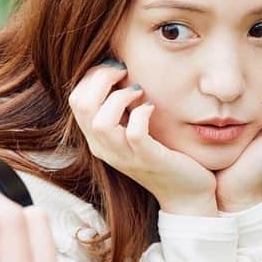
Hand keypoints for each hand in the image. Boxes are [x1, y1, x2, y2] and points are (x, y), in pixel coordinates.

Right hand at [70, 61, 216, 215]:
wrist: (185, 193)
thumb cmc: (163, 156)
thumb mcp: (134, 131)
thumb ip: (123, 109)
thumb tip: (119, 71)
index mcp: (98, 139)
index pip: (76, 101)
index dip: (92, 76)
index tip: (115, 68)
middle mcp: (104, 148)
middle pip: (81, 106)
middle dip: (101, 78)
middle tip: (124, 71)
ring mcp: (124, 156)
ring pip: (101, 122)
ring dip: (119, 98)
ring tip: (137, 92)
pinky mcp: (147, 160)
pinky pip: (133, 133)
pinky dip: (141, 113)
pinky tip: (151, 108)